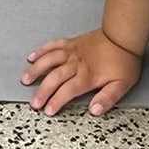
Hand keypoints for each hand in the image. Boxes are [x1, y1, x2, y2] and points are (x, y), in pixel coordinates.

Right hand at [21, 30, 142, 116]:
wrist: (124, 37)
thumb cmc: (124, 61)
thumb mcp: (122, 85)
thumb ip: (108, 98)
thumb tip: (95, 110)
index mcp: (87, 76)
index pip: (68, 91)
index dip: (56, 101)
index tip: (48, 111)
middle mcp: (76, 64)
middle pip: (55, 78)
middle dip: (42, 92)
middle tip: (34, 103)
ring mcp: (71, 52)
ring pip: (49, 60)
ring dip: (36, 70)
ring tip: (25, 80)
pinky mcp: (71, 43)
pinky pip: (52, 46)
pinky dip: (41, 51)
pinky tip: (32, 57)